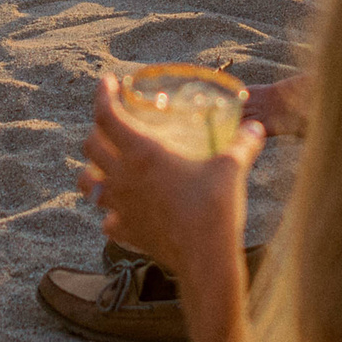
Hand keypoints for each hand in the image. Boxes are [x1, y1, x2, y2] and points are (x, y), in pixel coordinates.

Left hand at [78, 75, 263, 281]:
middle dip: (97, 130)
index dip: (103, 94)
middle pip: (90, 146)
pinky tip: (125, 211)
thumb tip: (255, 128)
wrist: (205, 260)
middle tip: (113, 125)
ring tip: (105, 167)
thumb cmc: (215, 208)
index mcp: (142, 153)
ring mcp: (120, 207)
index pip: (107, 115)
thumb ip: (243, 144)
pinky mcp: (125, 232)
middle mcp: (122, 177)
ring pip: (86, 183)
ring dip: (92, 171)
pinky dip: (111, 212)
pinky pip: (107, 219)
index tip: (108, 81)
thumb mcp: (231, 168)